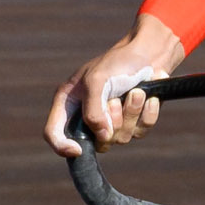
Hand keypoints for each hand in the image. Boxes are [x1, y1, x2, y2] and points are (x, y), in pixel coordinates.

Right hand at [46, 16, 187, 157]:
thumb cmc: (118, 62)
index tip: (77, 150)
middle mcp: (88, 117)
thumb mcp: (97, 81)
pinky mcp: (133, 123)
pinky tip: (148, 97)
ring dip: (132, 112)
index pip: (54, 133)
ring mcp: (112, 123)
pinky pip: (140, 132)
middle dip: (112, 121)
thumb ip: (93, 111)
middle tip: (116, 98)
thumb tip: (102, 137)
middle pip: (97, 142)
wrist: (150, 54)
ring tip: (136, 91)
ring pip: (121, 138)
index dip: (62, 146)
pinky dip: (147, 113)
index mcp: (70, 103)